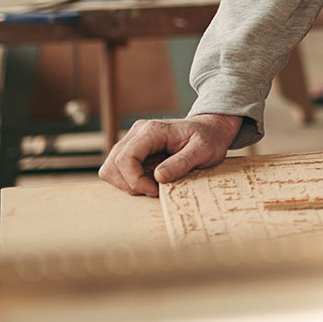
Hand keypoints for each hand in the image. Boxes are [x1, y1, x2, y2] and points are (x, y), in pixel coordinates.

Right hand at [98, 113, 243, 195]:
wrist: (211, 130)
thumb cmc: (209, 138)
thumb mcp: (204, 151)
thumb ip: (182, 163)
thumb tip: (159, 178)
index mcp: (152, 131)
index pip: (126, 158)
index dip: (135, 180)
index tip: (156, 191)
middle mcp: (137, 133)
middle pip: (112, 166)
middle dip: (130, 185)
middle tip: (155, 191)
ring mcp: (133, 141)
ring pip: (111, 169)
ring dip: (128, 185)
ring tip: (154, 186)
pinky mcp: (133, 151)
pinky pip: (119, 171)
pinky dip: (131, 182)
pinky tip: (151, 182)